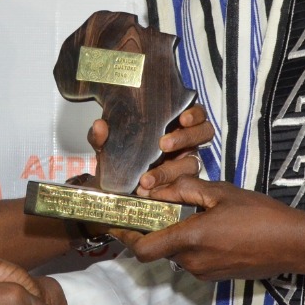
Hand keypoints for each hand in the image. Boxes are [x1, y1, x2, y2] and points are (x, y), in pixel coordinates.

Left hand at [88, 103, 213, 198]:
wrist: (110, 189)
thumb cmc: (116, 158)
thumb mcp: (106, 146)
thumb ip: (101, 136)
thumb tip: (100, 126)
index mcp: (173, 125)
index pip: (196, 113)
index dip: (195, 114)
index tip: (182, 118)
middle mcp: (185, 142)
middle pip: (204, 133)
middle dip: (186, 137)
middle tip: (163, 145)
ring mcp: (185, 163)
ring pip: (193, 163)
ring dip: (172, 170)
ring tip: (147, 179)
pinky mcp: (183, 185)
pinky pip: (183, 186)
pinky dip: (164, 188)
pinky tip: (148, 191)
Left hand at [111, 176, 304, 282]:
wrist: (295, 245)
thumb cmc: (262, 216)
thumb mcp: (222, 192)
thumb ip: (185, 190)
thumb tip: (156, 189)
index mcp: (190, 239)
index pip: (142, 248)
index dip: (126, 237)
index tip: (118, 222)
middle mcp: (193, 262)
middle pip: (158, 248)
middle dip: (154, 228)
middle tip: (158, 205)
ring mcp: (205, 272)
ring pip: (175, 254)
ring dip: (175, 235)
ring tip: (191, 212)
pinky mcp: (217, 277)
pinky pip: (193, 260)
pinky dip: (191, 244)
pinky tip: (210, 226)